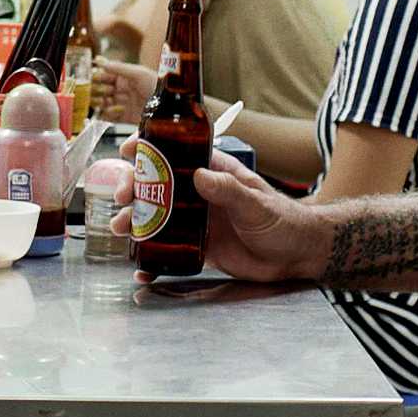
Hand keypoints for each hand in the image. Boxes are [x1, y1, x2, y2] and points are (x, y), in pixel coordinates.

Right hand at [91, 58, 155, 123]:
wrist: (167, 107)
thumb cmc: (157, 86)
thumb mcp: (139, 73)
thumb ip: (118, 68)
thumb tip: (100, 61)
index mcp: (124, 78)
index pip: (104, 76)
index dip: (96, 77)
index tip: (90, 78)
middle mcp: (121, 91)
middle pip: (101, 90)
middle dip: (95, 90)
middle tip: (96, 91)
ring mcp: (122, 104)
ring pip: (102, 103)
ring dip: (99, 102)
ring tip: (103, 101)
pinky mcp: (124, 117)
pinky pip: (109, 117)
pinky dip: (107, 114)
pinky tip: (114, 110)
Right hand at [111, 149, 330, 282]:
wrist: (297, 255)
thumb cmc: (283, 220)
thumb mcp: (256, 202)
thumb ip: (229, 190)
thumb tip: (200, 175)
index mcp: (212, 172)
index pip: (174, 153)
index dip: (148, 149)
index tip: (128, 150)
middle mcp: (198, 193)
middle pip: (155, 185)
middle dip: (132, 188)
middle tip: (121, 198)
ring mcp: (195, 220)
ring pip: (155, 217)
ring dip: (133, 221)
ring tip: (120, 229)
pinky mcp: (197, 247)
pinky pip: (168, 251)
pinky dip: (151, 259)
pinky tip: (139, 267)